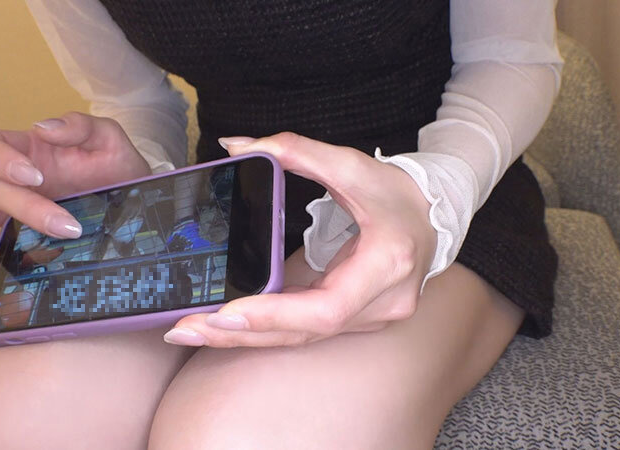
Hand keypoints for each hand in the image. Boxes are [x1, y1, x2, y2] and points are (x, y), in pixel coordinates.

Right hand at [0, 112, 150, 285]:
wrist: (140, 210)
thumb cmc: (120, 170)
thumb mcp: (109, 140)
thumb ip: (81, 126)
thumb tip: (43, 126)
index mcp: (29, 153)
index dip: (1, 157)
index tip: (33, 175)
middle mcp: (13, 185)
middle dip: (26, 207)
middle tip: (65, 225)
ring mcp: (11, 218)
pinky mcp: (17, 248)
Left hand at [164, 132, 436, 346]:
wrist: (435, 216)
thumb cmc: (396, 193)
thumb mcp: (350, 164)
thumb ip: (294, 151)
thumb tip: (236, 146)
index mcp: (386, 266)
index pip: (326, 308)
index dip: (275, 315)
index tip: (226, 313)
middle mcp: (382, 304)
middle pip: (304, 333)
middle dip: (242, 333)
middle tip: (184, 329)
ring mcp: (371, 319)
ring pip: (302, 339)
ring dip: (246, 337)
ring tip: (191, 330)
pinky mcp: (356, 319)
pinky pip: (306, 331)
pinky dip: (266, 329)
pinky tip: (227, 326)